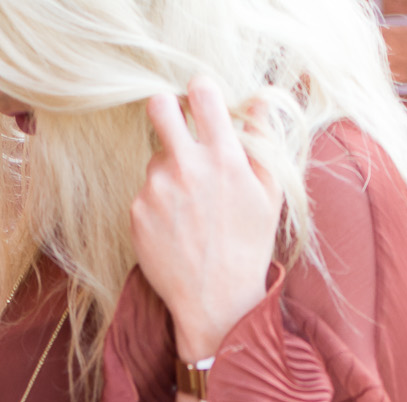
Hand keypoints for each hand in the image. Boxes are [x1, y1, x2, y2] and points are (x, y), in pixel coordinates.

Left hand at [131, 78, 283, 369]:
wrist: (217, 304)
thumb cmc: (248, 248)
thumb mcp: (268, 196)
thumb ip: (262, 142)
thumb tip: (258, 99)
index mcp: (223, 157)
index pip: (201, 92)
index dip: (201, 92)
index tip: (202, 103)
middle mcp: (186, 167)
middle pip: (159, 106)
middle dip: (166, 109)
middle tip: (174, 125)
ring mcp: (158, 188)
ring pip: (156, 158)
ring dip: (170, 173)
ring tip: (190, 211)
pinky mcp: (137, 211)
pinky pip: (145, 192)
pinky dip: (158, 205)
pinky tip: (176, 230)